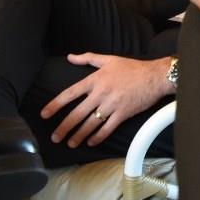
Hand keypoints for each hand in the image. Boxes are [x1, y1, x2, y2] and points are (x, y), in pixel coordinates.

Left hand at [40, 54, 173, 147]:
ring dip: (78, 135)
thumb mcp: (109, 59)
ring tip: (70, 143)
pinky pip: (107, 128)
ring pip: (90, 124)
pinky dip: (98, 137)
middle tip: (55, 137)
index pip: (70, 94)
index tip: (44, 115)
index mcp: (95, 79)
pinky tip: (90, 142)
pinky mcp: (123, 114)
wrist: (155, 76)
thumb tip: (70, 57)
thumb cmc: (132, 68)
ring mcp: (112, 105)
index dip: (55, 105)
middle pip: (77, 113)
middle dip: (64, 127)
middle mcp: (101, 93)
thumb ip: (88, 58)